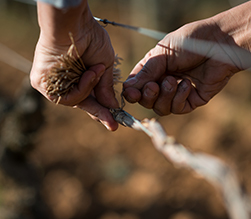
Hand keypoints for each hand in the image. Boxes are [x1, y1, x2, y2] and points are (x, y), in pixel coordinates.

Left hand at [30, 0, 118, 129]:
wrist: (74, 25)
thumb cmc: (90, 38)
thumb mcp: (104, 65)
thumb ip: (105, 87)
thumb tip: (113, 107)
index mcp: (78, 76)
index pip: (88, 98)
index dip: (101, 110)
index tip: (114, 123)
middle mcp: (64, 81)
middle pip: (81, 103)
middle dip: (98, 112)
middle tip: (112, 123)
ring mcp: (51, 83)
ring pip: (74, 102)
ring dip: (89, 89)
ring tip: (95, 71)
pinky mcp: (41, 83)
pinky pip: (65, 97)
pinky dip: (80, 88)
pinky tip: (87, 73)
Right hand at [123, 19, 240, 115]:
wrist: (220, 45)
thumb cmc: (191, 42)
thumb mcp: (163, 53)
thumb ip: (146, 72)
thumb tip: (128, 89)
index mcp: (154, 68)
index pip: (136, 86)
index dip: (132, 93)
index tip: (132, 93)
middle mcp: (164, 80)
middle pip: (146, 100)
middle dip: (148, 96)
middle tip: (154, 86)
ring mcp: (178, 92)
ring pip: (161, 108)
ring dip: (165, 96)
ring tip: (174, 81)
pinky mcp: (192, 100)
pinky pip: (178, 109)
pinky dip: (179, 98)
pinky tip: (187, 85)